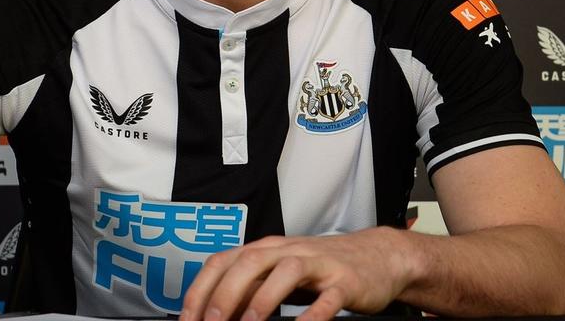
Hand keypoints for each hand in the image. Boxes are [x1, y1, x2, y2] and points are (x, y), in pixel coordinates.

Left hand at [181, 227, 416, 320]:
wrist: (376, 256)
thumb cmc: (321, 268)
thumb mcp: (279, 275)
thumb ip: (250, 290)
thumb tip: (217, 314)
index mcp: (267, 250)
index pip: (224, 261)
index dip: (201, 289)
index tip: (188, 318)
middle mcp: (288, 251)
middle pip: (249, 262)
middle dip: (225, 294)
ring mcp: (317, 264)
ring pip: (286, 270)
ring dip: (263, 298)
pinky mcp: (345, 281)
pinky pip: (328, 296)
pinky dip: (314, 314)